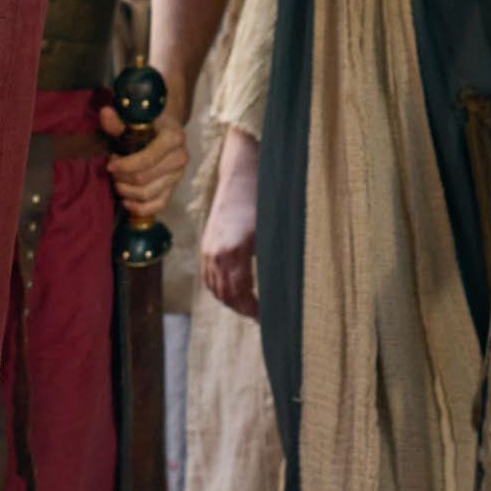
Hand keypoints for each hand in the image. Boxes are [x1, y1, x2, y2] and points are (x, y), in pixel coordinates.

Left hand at [100, 102, 186, 220]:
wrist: (164, 131)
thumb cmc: (146, 125)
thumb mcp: (132, 120)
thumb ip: (118, 121)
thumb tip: (105, 113)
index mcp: (173, 138)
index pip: (148, 159)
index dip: (125, 165)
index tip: (110, 163)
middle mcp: (180, 158)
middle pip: (144, 179)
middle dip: (122, 177)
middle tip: (112, 169)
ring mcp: (178, 176)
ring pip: (147, 194)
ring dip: (126, 191)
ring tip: (117, 181)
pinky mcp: (174, 189)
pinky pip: (157, 206)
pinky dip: (139, 207)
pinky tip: (126, 201)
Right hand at [201, 130, 261, 317]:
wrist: (241, 172)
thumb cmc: (264, 199)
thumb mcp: (273, 231)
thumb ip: (274, 260)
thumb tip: (284, 288)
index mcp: (235, 251)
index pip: (240, 294)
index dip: (252, 309)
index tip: (266, 317)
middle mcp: (216, 253)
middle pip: (225, 294)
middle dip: (241, 308)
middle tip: (259, 316)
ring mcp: (208, 248)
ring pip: (213, 287)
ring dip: (229, 300)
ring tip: (247, 306)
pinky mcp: (205, 243)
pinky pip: (207, 275)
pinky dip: (218, 287)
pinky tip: (232, 290)